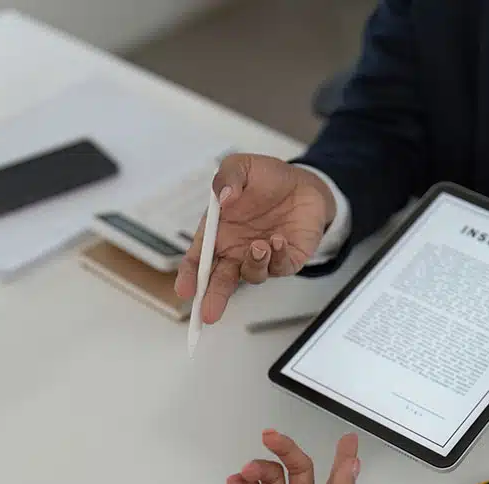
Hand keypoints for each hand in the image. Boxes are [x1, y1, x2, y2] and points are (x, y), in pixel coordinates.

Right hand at [174, 154, 336, 323]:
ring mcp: (261, 258)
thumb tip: (224, 196)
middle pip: (220, 281)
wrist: (303, 183)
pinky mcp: (287, 260)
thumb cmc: (266, 178)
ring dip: (253, 265)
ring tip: (258, 246)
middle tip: (208, 312)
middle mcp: (236, 250)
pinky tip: (278, 241)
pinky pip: (280, 267)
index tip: (185, 290)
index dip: (189, 277)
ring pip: (252, 275)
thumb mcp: (241, 166)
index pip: (198, 260)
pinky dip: (278, 257)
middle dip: (213, 297)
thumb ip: (227, 177)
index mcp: (218, 233)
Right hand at [205, 430, 360, 483]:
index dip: (342, 459)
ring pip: (270, 477)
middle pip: (297, 470)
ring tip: (246, 473)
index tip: (347, 439)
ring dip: (257, 469)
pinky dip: (241, 481)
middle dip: (284, 450)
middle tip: (270, 436)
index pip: (335, 480)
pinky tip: (235, 481)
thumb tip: (354, 464)